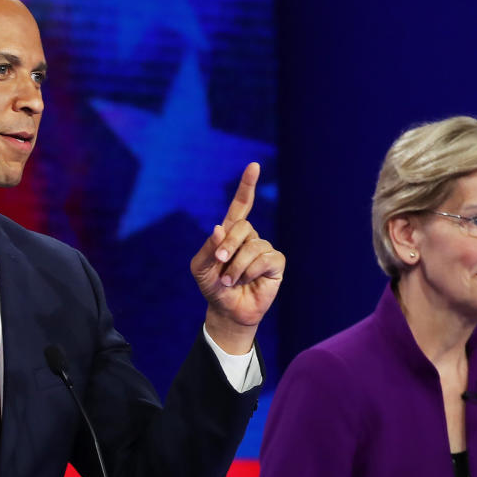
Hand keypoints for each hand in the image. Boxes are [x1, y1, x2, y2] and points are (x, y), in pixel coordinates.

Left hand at [191, 163, 284, 353]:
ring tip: (231, 281)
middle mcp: (250, 238)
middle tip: (220, 264)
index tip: (254, 166)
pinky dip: (252, 272)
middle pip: (244, 227)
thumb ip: (208, 248)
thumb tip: (219, 228)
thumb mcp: (200, 268)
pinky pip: (266, 260)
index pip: (241, 205)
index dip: (247, 186)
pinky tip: (247, 281)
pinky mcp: (276, 265)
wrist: (227, 311)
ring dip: (237, 267)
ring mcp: (264, 250)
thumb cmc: (212, 287)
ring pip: (254, 247)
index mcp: (231, 233)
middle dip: (229, 246)